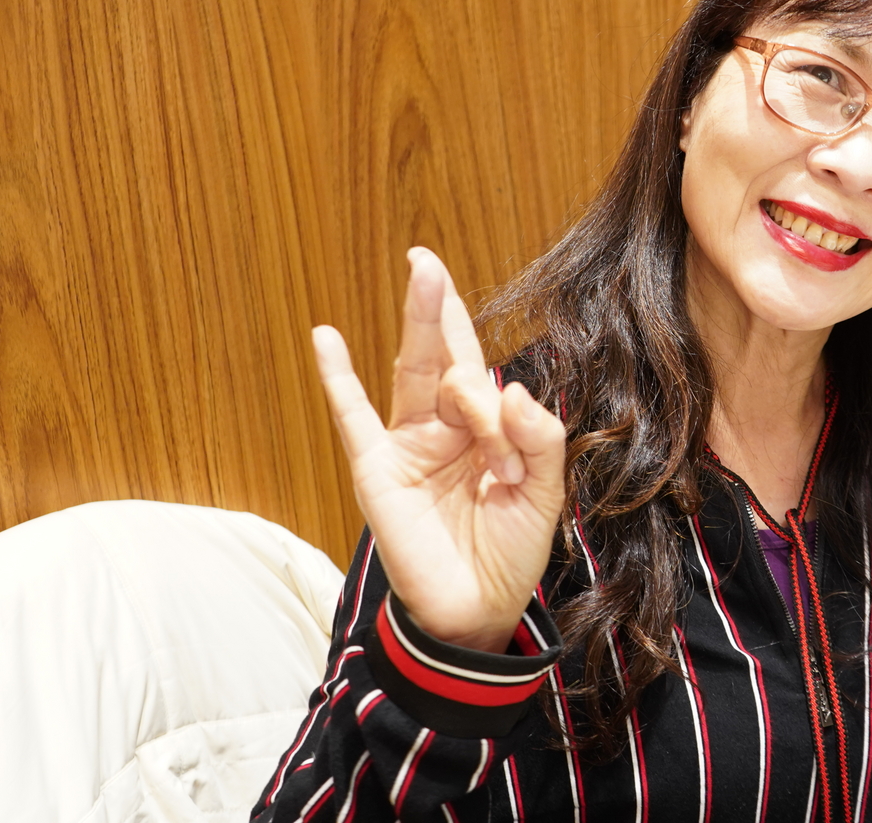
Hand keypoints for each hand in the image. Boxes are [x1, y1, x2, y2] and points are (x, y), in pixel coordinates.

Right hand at [313, 248, 565, 651]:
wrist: (474, 611)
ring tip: (418, 270)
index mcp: (489, 429)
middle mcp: (446, 426)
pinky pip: (353, 416)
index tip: (491, 388)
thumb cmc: (510, 553)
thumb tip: (511, 388)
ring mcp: (408, 443)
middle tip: (427, 260)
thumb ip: (541, 439)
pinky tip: (326, 338)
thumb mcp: (545, 494)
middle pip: (447, 357)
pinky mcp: (377, 468)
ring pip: (414, 375)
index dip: (487, 372)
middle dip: (440, 309)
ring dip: (417, 325)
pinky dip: (338, 378)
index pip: (485, 375)